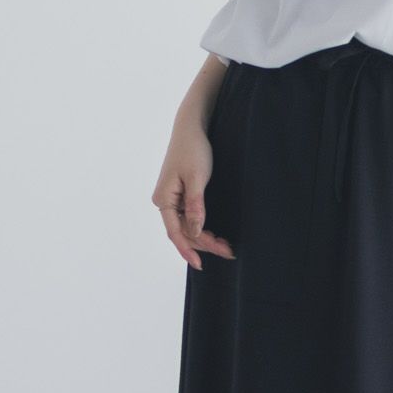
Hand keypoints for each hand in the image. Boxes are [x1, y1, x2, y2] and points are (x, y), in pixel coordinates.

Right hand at [153, 122, 235, 269]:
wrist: (191, 128)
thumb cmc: (193, 149)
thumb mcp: (197, 178)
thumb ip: (195, 206)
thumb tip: (195, 231)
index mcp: (163, 199)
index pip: (175, 232)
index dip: (188, 250)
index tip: (201, 265)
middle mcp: (163, 202)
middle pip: (182, 232)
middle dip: (204, 244)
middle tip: (229, 251)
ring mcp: (171, 199)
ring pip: (186, 227)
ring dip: (204, 237)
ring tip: (226, 246)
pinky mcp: (180, 195)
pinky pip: (188, 218)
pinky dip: (202, 227)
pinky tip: (215, 234)